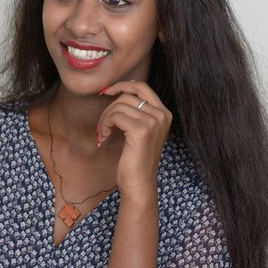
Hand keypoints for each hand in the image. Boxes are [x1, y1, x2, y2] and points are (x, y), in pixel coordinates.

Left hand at [97, 81, 171, 195]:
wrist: (139, 183)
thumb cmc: (135, 157)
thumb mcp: (140, 129)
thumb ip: (136, 110)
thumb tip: (121, 89)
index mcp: (164, 113)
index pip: (142, 87)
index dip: (122, 85)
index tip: (106, 91)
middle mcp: (162, 115)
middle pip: (127, 96)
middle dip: (109, 108)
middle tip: (103, 125)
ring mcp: (153, 122)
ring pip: (119, 106)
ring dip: (105, 118)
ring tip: (103, 132)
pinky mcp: (141, 130)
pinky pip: (115, 116)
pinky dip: (104, 124)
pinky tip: (104, 136)